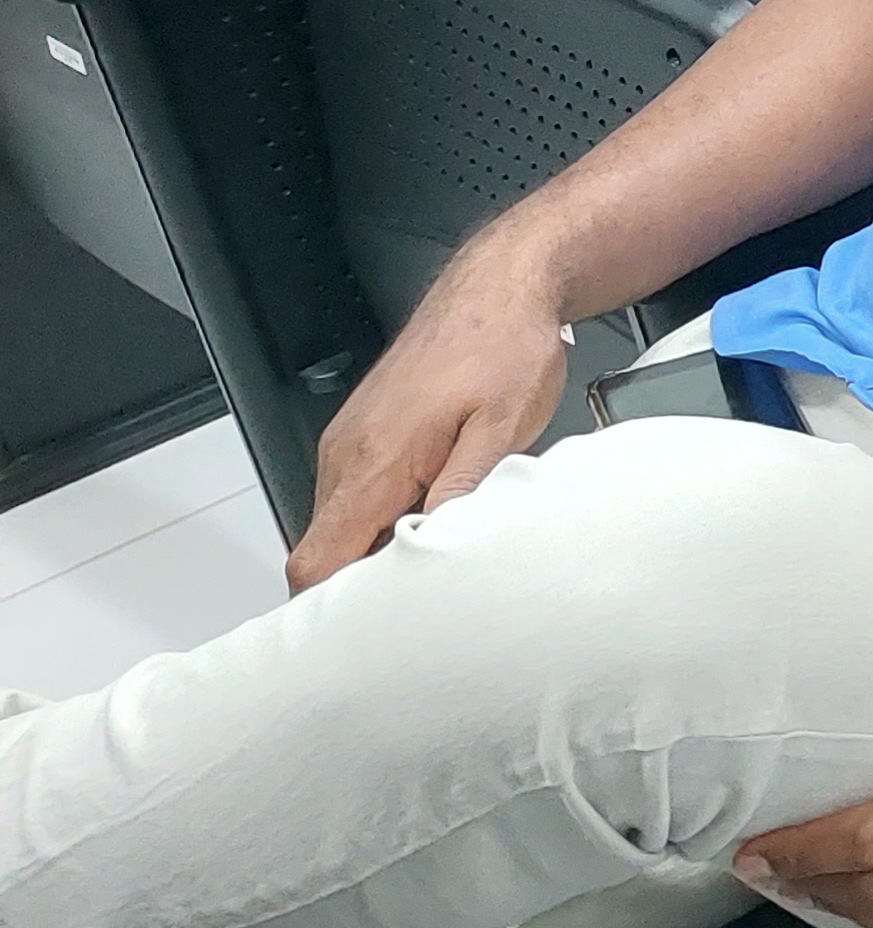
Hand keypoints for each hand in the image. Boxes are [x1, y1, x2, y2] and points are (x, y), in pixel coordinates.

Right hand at [291, 237, 578, 588]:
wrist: (498, 289)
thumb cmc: (503, 349)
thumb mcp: (501, 429)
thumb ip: (460, 493)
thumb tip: (427, 550)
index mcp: (373, 462)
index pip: (315, 558)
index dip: (328, 607)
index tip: (359, 638)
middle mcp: (347, 455)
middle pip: (323, 551)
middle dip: (357, 588)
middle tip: (414, 617)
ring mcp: (351, 443)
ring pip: (341, 525)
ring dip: (373, 551)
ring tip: (429, 572)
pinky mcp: (366, 434)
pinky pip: (357, 496)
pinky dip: (382, 520)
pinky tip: (429, 524)